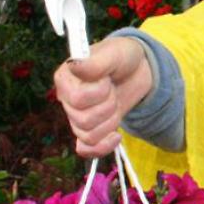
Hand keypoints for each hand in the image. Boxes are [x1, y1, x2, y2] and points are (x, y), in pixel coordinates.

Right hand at [53, 37, 153, 157]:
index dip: (99, 92)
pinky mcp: (90, 129)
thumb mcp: (114, 53)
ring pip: (89, 136)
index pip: (78, 100)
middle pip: (84, 121)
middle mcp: (66, 99)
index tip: (107, 79)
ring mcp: (76, 117)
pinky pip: (87, 150)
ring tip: (115, 103)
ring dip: (110, 122)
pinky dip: (103, 147)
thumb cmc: (122, 57)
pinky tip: (116, 136)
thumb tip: (75, 65)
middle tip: (112, 90)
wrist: (138, 69)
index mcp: (65, 79)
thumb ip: (96, 62)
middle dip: (108, 106)